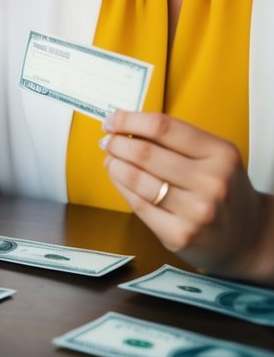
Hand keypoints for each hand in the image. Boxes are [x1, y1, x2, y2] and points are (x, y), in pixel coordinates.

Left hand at [102, 110, 273, 281]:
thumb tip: (126, 125)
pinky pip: (137, 204)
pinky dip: (121, 187)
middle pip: (145, 153)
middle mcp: (212, 182)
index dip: (129, 121)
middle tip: (107, 141)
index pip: (163, 127)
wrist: (248, 236)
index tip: (113, 120)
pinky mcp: (179, 234)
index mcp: (221, 154)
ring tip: (110, 159)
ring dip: (114, 164)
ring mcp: (196, 211)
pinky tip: (118, 178)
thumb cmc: (224, 191)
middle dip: (117, 143)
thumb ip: (176, 140)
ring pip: (136, 179)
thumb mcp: (214, 157)